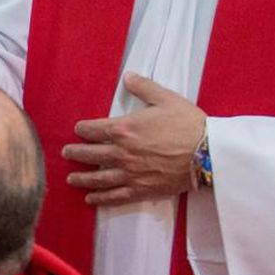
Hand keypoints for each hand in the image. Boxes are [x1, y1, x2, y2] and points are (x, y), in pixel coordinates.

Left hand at [64, 73, 205, 206]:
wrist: (208, 153)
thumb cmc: (188, 124)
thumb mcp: (166, 99)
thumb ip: (144, 87)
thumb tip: (127, 76)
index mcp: (124, 129)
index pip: (93, 130)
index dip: (83, 130)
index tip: (78, 130)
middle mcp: (121, 153)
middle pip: (90, 154)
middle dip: (75, 153)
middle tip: (66, 154)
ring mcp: (129, 174)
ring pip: (98, 178)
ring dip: (82, 178)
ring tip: (71, 179)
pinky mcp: (140, 190)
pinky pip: (115, 196)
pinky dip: (101, 199)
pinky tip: (91, 199)